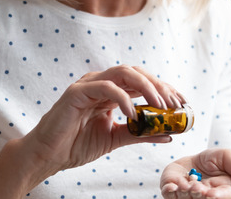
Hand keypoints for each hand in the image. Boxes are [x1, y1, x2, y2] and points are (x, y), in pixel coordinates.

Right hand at [22, 65, 185, 173]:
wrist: (48, 156)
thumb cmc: (76, 145)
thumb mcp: (115, 138)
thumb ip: (140, 134)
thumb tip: (168, 134)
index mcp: (110, 91)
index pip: (142, 81)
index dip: (163, 89)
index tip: (182, 103)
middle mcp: (101, 83)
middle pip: (137, 73)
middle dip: (159, 86)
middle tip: (175, 104)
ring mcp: (89, 84)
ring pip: (124, 73)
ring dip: (146, 87)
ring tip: (160, 106)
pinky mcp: (77, 92)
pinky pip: (105, 88)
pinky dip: (123, 98)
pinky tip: (133, 114)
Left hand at [160, 149, 230, 198]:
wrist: (192, 159)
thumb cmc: (213, 161)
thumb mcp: (228, 158)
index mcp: (224, 193)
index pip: (222, 198)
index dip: (216, 197)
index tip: (210, 194)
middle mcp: (206, 198)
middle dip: (198, 194)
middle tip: (196, 187)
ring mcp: (188, 198)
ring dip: (184, 194)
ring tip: (184, 185)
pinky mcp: (172, 193)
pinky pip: (169, 196)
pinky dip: (170, 191)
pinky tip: (172, 186)